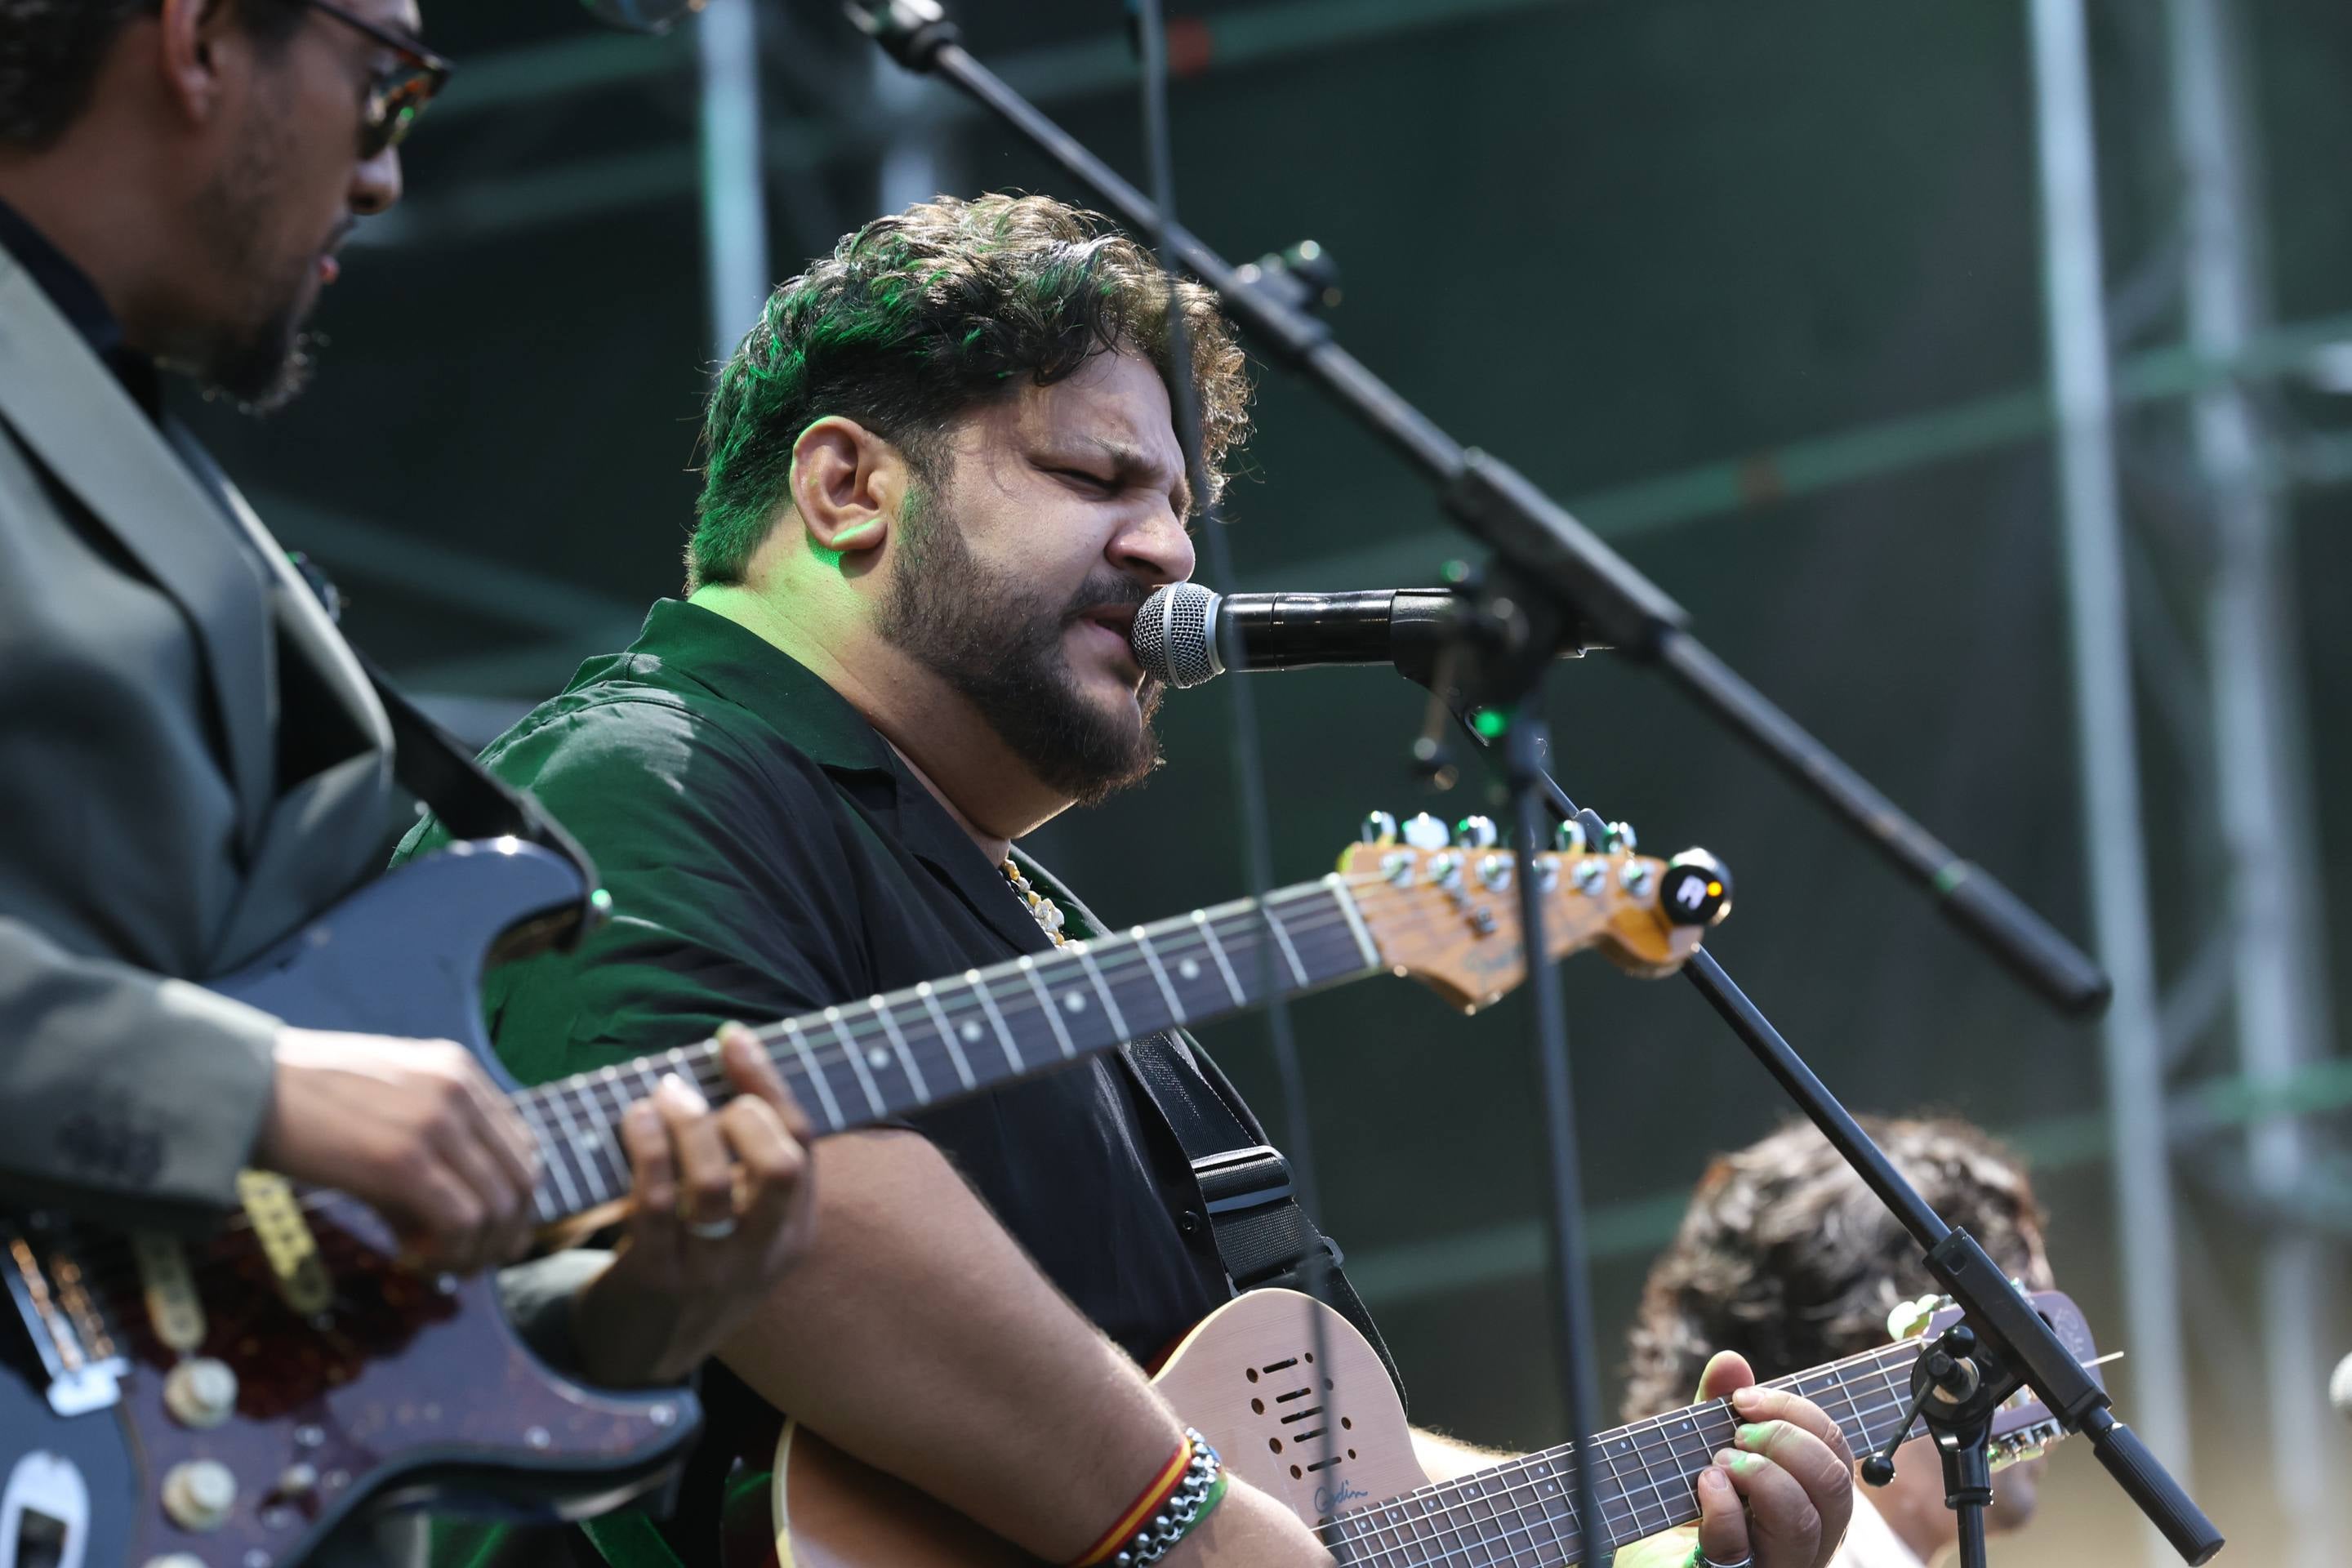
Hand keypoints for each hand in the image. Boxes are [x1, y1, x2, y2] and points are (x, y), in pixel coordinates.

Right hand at [258, 1027, 540, 1274]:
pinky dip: (449, 1251)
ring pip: (498, 1206)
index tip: (484, 1236)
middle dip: (504, 1234)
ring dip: (476, 1250)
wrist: (240, 1088)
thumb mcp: (386, 1108)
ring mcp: (435, 1121)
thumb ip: (432, 1152)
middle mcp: (458, 1088)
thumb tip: (458, 1234)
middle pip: (521, 1179)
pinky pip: (461, 1220)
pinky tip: (412, 1256)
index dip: (512, 1201)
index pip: (519, 1146)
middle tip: (471, 1264)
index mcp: (458, 1069)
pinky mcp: (404, 1160)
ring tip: (437, 1262)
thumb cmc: (304, 1106)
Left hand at [570, 1024, 815, 1385]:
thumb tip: (726, 1059)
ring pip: (712, 1183)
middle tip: (696, 1095)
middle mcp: (763, 1254)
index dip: (769, 1084)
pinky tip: (634, 1123)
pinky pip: (654, 1205)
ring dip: (684, 1127)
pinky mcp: (657, 1280)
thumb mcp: (740, 1228)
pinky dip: (646, 1152)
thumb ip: (746, 1164)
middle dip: (741, 1113)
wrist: (639, 1355)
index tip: (733, 1038)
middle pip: (781, 1168)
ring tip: (658, 1098)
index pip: (803, 1146)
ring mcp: (712, 1271)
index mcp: (794, 1233)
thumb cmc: (689, 1263)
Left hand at [1687, 1351, 1856, 1567]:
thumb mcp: (1703, 1455)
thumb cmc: (1683, 1513)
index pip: (1837, 1455)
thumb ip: (1718, 1414)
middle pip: (1835, 1487)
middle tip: (1739, 1435)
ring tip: (1720, 1463)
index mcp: (1811, 1504)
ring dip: (1761, 1475)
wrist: (1646, 1559)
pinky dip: (1720, 1506)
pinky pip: (1739, 1546)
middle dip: (1787, 1442)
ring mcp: (1776, 1565)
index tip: (1747, 1400)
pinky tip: (1705, 1486)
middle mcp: (1807, 1541)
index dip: (1801, 1416)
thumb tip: (1731, 1362)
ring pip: (1802, 1523)